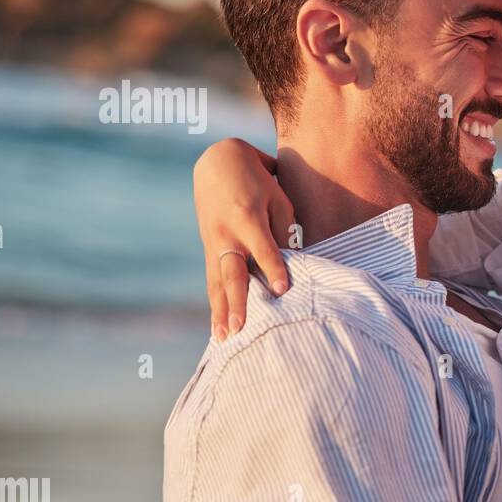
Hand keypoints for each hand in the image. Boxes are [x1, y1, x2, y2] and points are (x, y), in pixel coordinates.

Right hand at [193, 138, 294, 339]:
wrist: (218, 163)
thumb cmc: (258, 181)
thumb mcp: (277, 197)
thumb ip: (284, 229)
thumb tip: (292, 262)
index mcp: (247, 217)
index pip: (263, 248)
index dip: (273, 268)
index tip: (282, 290)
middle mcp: (226, 233)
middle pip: (232, 273)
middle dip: (237, 302)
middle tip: (240, 329)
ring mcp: (214, 243)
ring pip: (217, 282)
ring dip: (221, 311)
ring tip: (224, 338)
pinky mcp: (209, 249)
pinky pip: (212, 281)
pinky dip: (216, 304)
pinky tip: (219, 327)